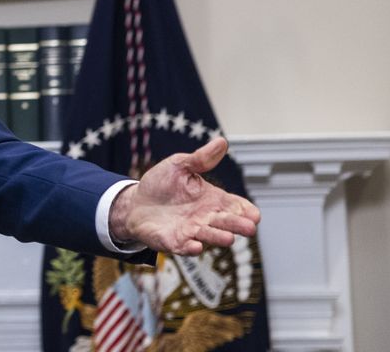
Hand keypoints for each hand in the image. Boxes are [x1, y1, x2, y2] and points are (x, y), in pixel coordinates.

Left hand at [109, 137, 259, 255]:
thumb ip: (200, 158)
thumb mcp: (179, 165)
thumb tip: (222, 141)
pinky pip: (185, 247)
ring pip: (210, 236)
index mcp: (212, 199)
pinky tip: (196, 246)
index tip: (254, 214)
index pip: (235, 206)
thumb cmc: (160, 184)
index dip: (246, 211)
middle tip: (249, 227)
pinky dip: (191, 248)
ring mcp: (191, 231)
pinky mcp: (174, 241)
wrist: (134, 202)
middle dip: (239, 226)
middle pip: (227, 223)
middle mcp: (206, 217)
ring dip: (219, 237)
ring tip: (228, 238)